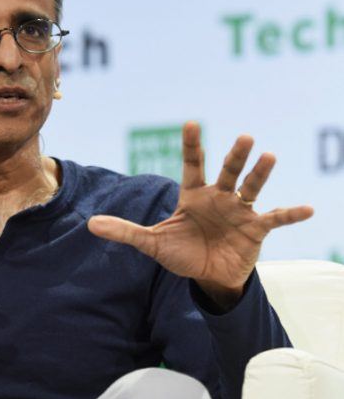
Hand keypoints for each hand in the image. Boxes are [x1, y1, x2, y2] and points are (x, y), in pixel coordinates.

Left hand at [88, 121, 312, 305]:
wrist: (206, 275)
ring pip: (250, 188)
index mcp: (193, 195)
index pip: (191, 165)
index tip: (190, 123)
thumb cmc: (181, 252)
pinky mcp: (256, 230)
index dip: (191, 145)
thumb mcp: (151, 243)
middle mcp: (218, 197)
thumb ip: (124, 231)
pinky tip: (308, 209)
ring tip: (269, 156)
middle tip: (243, 137)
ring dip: (260, 173)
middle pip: (226, 171)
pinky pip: (275, 219)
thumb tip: (91, 224)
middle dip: (233, 155)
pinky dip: (290, 214)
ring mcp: (239, 211)